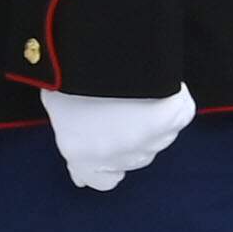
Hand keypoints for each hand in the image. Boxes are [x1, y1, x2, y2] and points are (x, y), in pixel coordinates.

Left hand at [44, 87, 198, 192]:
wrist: (104, 51)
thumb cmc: (71, 77)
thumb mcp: (55, 104)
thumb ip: (66, 125)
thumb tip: (72, 126)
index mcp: (85, 157)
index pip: (100, 180)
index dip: (102, 167)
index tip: (101, 151)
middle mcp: (121, 157)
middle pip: (130, 158)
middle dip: (124, 139)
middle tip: (117, 109)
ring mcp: (152, 141)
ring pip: (154, 140)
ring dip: (147, 124)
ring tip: (135, 94)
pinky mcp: (175, 119)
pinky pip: (177, 116)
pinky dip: (171, 106)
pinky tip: (158, 89)